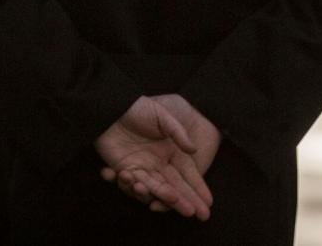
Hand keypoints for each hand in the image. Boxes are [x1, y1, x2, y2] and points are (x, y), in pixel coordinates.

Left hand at [95, 96, 211, 219]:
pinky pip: (131, 185)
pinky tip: (136, 184)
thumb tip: (194, 149)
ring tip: (173, 199)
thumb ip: (178, 133)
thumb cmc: (140, 108)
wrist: (113, 107)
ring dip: (163, 197)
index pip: (187, 174)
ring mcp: (142, 168)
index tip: (208, 203)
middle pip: (174, 187)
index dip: (198, 189)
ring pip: (154, 189)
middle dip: (185, 201)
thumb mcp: (163, 116)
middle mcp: (158, 164)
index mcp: (171, 152)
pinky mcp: (124, 170)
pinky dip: (133, 187)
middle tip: (196, 214)